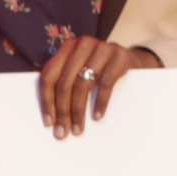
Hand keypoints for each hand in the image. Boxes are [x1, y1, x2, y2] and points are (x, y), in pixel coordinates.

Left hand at [38, 35, 156, 136]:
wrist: (130, 57)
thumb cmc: (99, 68)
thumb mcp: (80, 69)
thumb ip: (64, 82)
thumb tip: (51, 117)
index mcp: (67, 47)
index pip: (48, 76)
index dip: (46, 100)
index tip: (49, 122)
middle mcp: (83, 44)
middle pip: (65, 82)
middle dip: (63, 111)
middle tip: (63, 131)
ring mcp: (102, 48)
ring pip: (83, 84)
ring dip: (78, 111)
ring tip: (78, 128)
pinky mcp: (120, 56)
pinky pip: (106, 84)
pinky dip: (100, 103)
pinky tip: (97, 116)